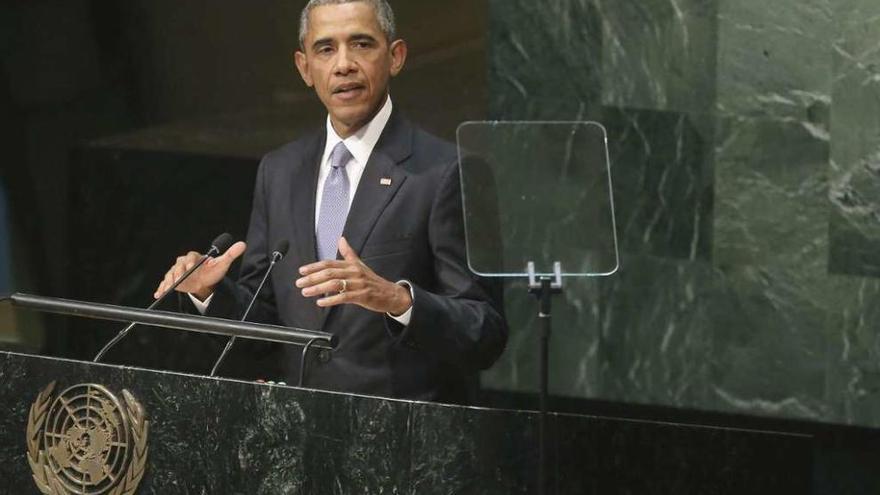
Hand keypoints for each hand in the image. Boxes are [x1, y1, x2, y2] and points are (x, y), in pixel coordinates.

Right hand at [154, 241, 246, 300]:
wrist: (205, 282)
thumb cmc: (212, 271)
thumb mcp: (222, 263)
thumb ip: (231, 254)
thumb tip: (242, 244)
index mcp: (194, 257)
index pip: (190, 257)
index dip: (189, 262)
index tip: (190, 268)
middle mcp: (183, 263)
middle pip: (178, 266)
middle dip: (177, 272)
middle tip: (178, 279)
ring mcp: (176, 271)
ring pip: (170, 275)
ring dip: (168, 281)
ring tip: (168, 288)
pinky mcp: (172, 280)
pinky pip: (165, 283)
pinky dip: (161, 288)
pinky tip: (159, 294)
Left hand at [296, 237, 411, 314]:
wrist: (390, 293)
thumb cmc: (372, 280)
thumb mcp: (360, 264)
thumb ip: (348, 253)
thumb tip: (341, 239)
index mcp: (351, 265)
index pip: (329, 263)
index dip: (314, 266)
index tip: (302, 271)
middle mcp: (354, 272)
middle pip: (329, 273)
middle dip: (312, 278)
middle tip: (299, 283)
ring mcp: (358, 284)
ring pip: (334, 284)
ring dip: (318, 288)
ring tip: (306, 292)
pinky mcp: (362, 295)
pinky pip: (343, 297)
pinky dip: (330, 299)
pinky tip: (320, 302)